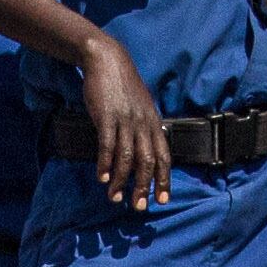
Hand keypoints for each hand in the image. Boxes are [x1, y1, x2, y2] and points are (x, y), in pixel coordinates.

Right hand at [78, 45, 171, 211]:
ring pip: (127, 157)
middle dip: (143, 186)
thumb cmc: (123, 85)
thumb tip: (147, 148)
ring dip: (121, 180)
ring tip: (115, 197)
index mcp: (153, 122)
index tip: (162, 199)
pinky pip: (107, 145)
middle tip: (138, 207)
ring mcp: (125, 120)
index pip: (164, 155)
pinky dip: (105, 163)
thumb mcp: (141, 105)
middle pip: (148, 161)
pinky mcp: (106, 116)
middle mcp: (143, 123)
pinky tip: (102, 177)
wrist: (107, 59)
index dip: (164, 179)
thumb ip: (145, 127)